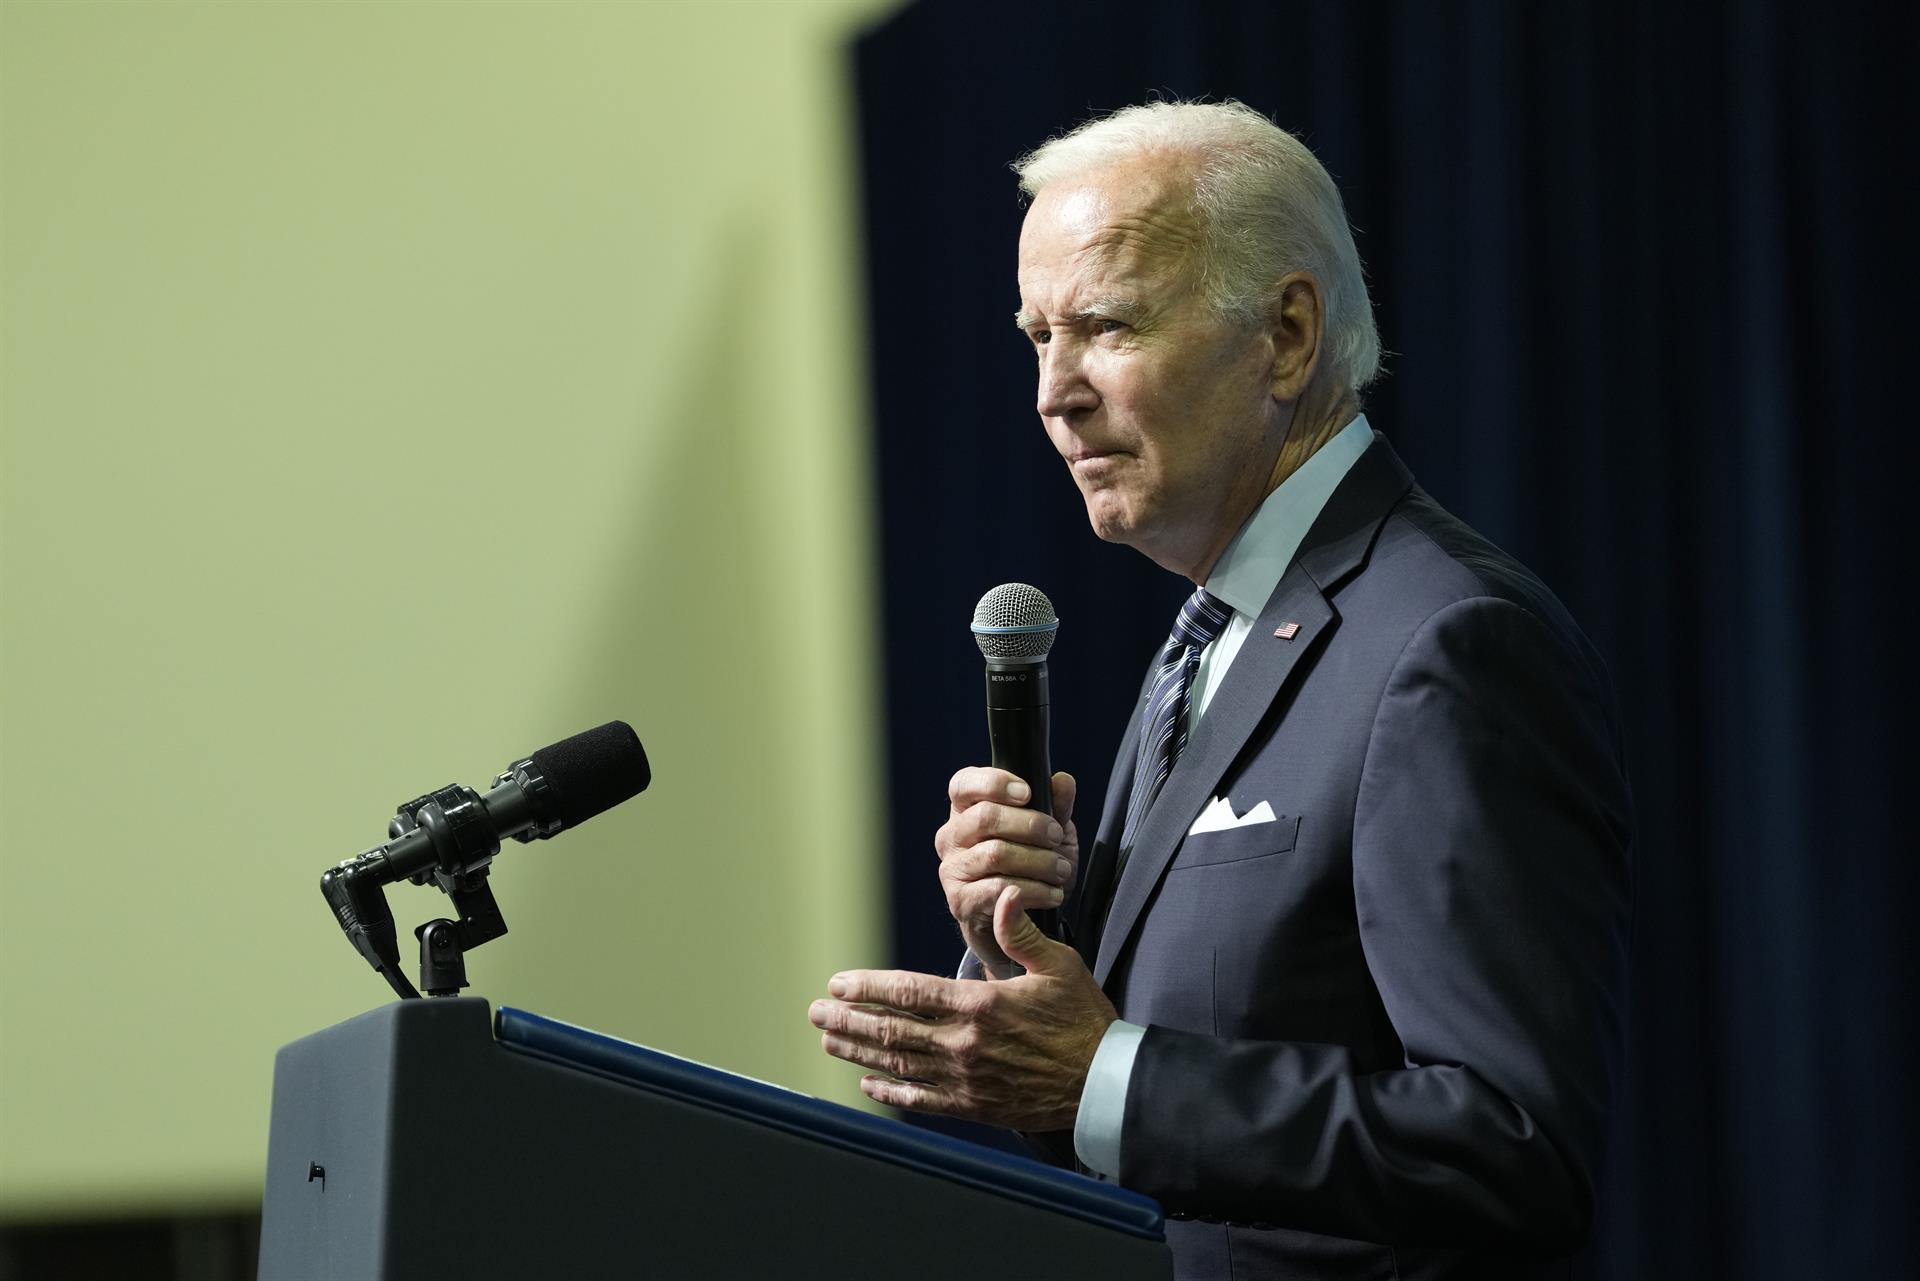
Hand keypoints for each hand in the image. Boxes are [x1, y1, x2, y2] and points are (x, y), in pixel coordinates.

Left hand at [810, 886, 1116, 1131]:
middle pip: (892, 1031)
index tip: (838, 982)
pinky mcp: (975, 1107)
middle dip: (848, 1019)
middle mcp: (966, 1043)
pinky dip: (890, 1091)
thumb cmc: (1083, 1019)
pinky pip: (922, 1099)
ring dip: (858, 1051)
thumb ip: (1021, 933)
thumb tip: (1003, 894)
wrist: (1105, 1082)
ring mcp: (967, 1079)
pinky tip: (867, 1083)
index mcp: (981, 1005)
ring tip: (828, 1038)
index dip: (868, 987)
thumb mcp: (1059, 966)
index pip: (909, 993)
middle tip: (815, 1011)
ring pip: (899, 1064)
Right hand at [936, 767, 1077, 976]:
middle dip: (1030, 825)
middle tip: (1056, 837)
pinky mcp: (959, 900)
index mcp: (966, 809)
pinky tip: (1052, 893)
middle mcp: (951, 836)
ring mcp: (952, 869)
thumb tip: (1063, 780)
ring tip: (1061, 870)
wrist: (1019, 921)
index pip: (964, 783)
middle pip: (985, 817)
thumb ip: (1056, 806)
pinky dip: (1033, 891)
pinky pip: (997, 888)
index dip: (994, 783)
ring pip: (995, 854)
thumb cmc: (1030, 867)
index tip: (1027, 793)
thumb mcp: (1050, 834)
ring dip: (1038, 861)